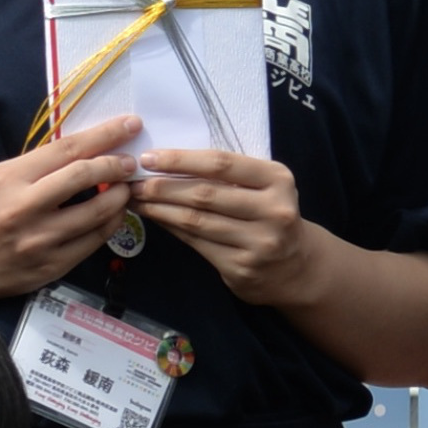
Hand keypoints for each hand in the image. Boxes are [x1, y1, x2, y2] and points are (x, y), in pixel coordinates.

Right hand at [0, 118, 138, 304]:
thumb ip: (36, 166)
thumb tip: (81, 152)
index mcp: (9, 179)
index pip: (67, 149)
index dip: (104, 135)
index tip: (128, 125)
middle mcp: (26, 208)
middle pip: (85, 176)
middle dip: (117, 163)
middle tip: (130, 161)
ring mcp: (41, 241)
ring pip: (98, 212)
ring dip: (120, 196)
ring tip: (125, 188)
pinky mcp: (52, 266)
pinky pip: (93, 241)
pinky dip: (110, 224)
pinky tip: (113, 214)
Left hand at [126, 146, 321, 305]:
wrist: (296, 267)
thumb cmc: (269, 215)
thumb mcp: (263, 187)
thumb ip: (229, 175)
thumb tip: (167, 162)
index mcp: (277, 180)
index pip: (221, 164)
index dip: (181, 160)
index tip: (149, 158)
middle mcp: (273, 210)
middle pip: (204, 194)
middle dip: (162, 186)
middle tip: (132, 181)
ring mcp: (258, 243)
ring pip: (196, 221)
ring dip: (160, 209)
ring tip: (136, 199)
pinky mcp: (241, 268)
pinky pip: (197, 244)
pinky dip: (171, 229)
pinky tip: (156, 219)